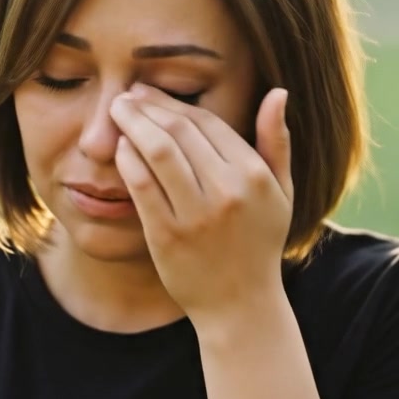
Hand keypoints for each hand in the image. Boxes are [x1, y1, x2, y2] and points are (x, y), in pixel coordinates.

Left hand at [109, 83, 292, 324]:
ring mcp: (196, 215)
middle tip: (127, 96)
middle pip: (179, 131)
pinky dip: (127, 160)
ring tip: (117, 112)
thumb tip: (278, 92)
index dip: (175, 102)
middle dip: (147, 106)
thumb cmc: (259, 244)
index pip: (208, 122)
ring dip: (132, 124)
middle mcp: (227, 192)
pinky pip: (142, 186)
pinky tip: (120, 149)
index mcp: (253, 176)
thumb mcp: (281, 192)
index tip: (151, 93)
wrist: (240, 305)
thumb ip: (277, 142)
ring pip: (158, 151)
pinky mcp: (167, 236)